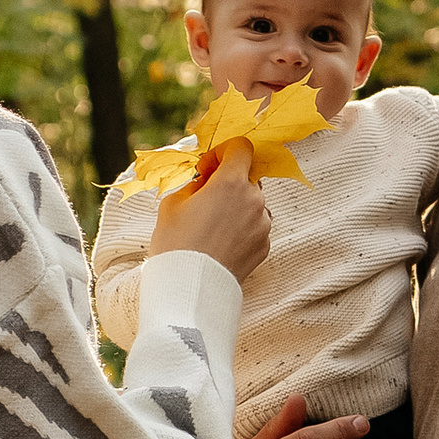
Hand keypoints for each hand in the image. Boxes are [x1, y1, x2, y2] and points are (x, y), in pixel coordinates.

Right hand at [152, 141, 270, 282]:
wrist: (190, 290)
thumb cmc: (176, 245)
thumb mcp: (173, 203)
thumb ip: (195, 184)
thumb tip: (206, 182)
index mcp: (231, 183)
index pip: (241, 147)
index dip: (222, 153)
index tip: (207, 169)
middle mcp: (254, 201)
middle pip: (246, 177)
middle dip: (227, 183)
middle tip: (204, 199)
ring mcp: (262, 225)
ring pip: (252, 204)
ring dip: (236, 207)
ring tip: (210, 227)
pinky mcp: (264, 247)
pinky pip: (254, 227)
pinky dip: (241, 229)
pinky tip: (220, 243)